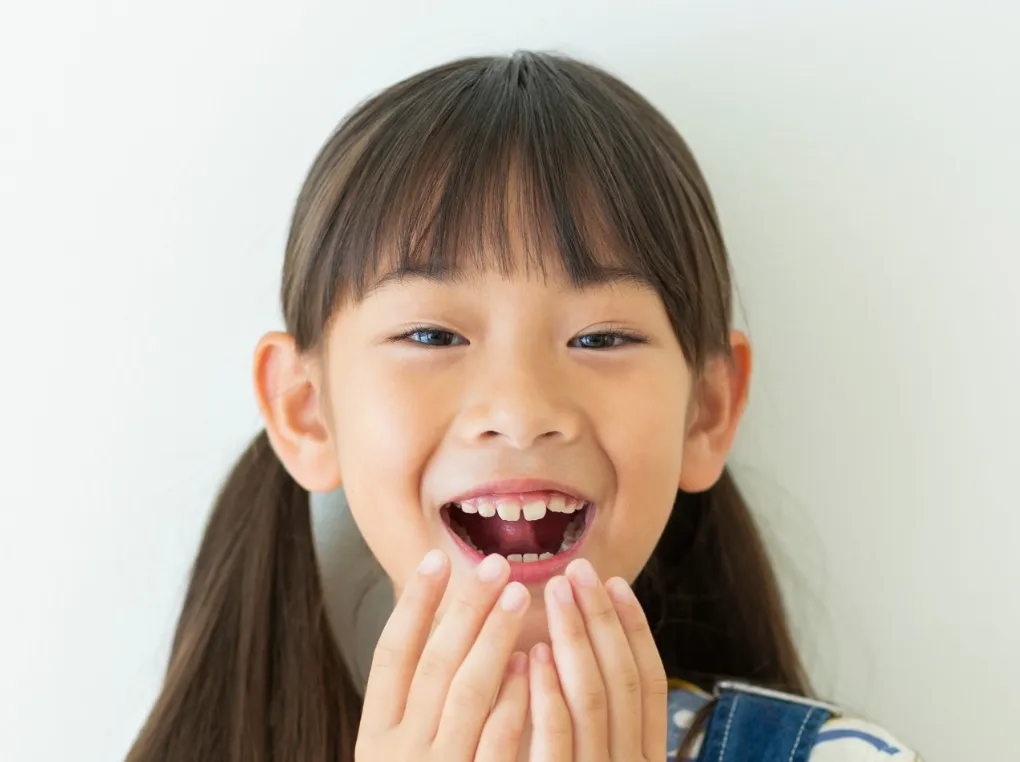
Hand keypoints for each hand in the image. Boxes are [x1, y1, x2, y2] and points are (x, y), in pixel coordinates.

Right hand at [356, 550, 532, 761]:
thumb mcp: (397, 752)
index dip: (413, 604)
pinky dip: (512, 697)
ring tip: (517, 595)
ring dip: (494, 637)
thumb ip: (413, 705)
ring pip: (469, 692)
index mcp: (376, 736)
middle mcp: (401, 753)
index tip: (437, 558)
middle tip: (495, 564)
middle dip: (466, 608)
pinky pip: (498, 739)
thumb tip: (439, 628)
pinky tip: (528, 662)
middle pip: (435, 664)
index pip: (390, 655)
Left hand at [528, 559, 668, 761]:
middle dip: (602, 618)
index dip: (636, 630)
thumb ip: (604, 720)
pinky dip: (547, 691)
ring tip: (555, 592)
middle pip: (622, 681)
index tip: (616, 582)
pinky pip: (557, 736)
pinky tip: (533, 652)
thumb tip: (592, 643)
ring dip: (574, 637)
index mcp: (647, 758)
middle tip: (578, 570)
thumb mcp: (603, 755)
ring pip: (590, 698)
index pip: (651, 684)